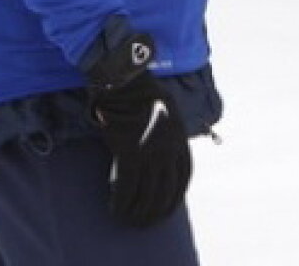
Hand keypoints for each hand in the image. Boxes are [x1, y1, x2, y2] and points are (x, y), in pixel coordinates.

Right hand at [86, 34, 191, 227]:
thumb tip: (159, 150)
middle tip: (144, 222)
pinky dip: (121, 201)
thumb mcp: (163, 107)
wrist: (121, 75)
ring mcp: (150, 150)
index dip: (175, 196)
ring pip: (147, 192)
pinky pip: (127, 186)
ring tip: (128, 220)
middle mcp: (169, 147)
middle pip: (167, 190)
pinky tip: (115, 208)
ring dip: (138, 211)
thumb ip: (165, 130)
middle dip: (157, 211)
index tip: (165, 207)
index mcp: (179, 136)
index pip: (184, 176)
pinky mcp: (129, 150)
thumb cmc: (136, 87)